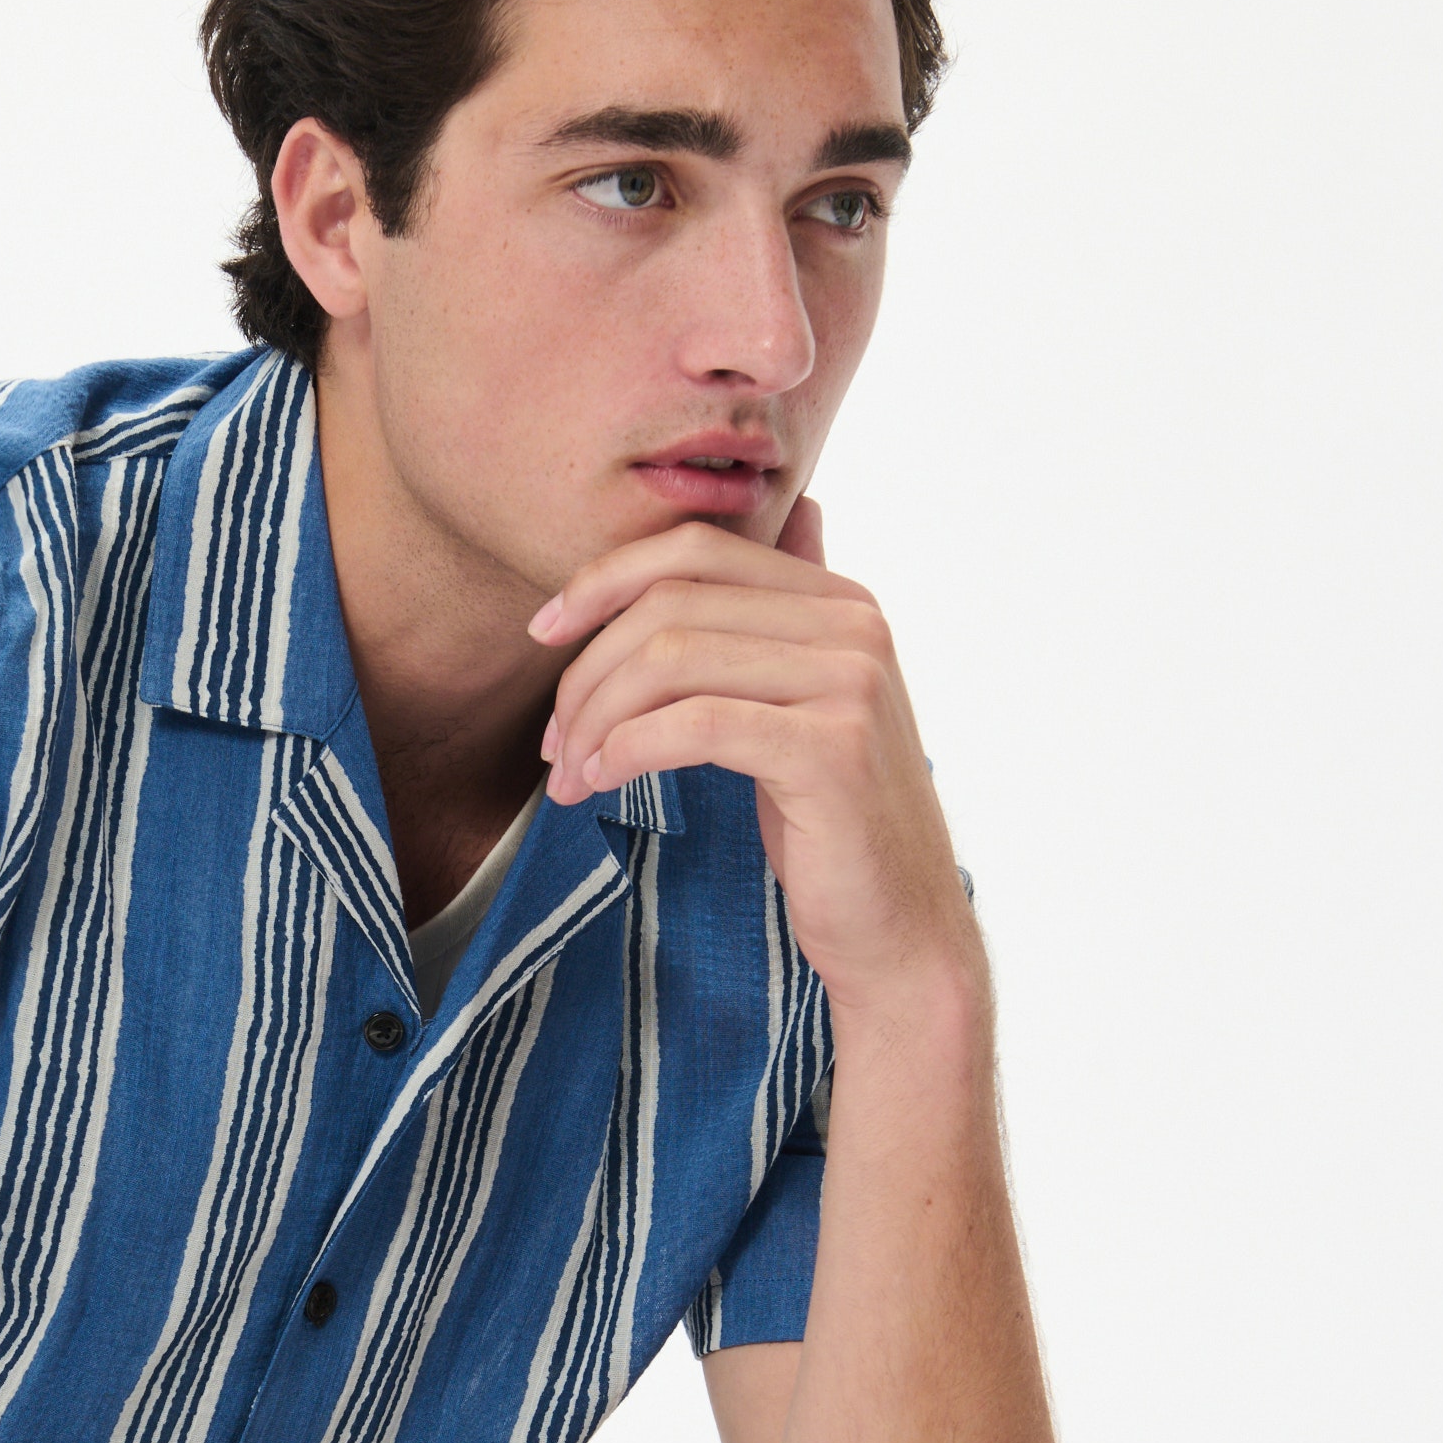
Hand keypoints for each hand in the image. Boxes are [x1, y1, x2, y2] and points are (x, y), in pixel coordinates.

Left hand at [529, 498, 977, 1020]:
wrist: (900, 928)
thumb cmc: (832, 827)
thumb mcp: (803, 709)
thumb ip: (786, 623)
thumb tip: (799, 513)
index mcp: (841, 601)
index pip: (695, 550)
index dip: (603, 581)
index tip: (543, 634)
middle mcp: (854, 625)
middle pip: (672, 604)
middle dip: (587, 669)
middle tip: (552, 741)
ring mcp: (849, 683)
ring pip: (672, 660)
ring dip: (595, 719)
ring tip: (569, 774)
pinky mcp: (831, 750)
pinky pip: (693, 724)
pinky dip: (628, 749)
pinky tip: (602, 782)